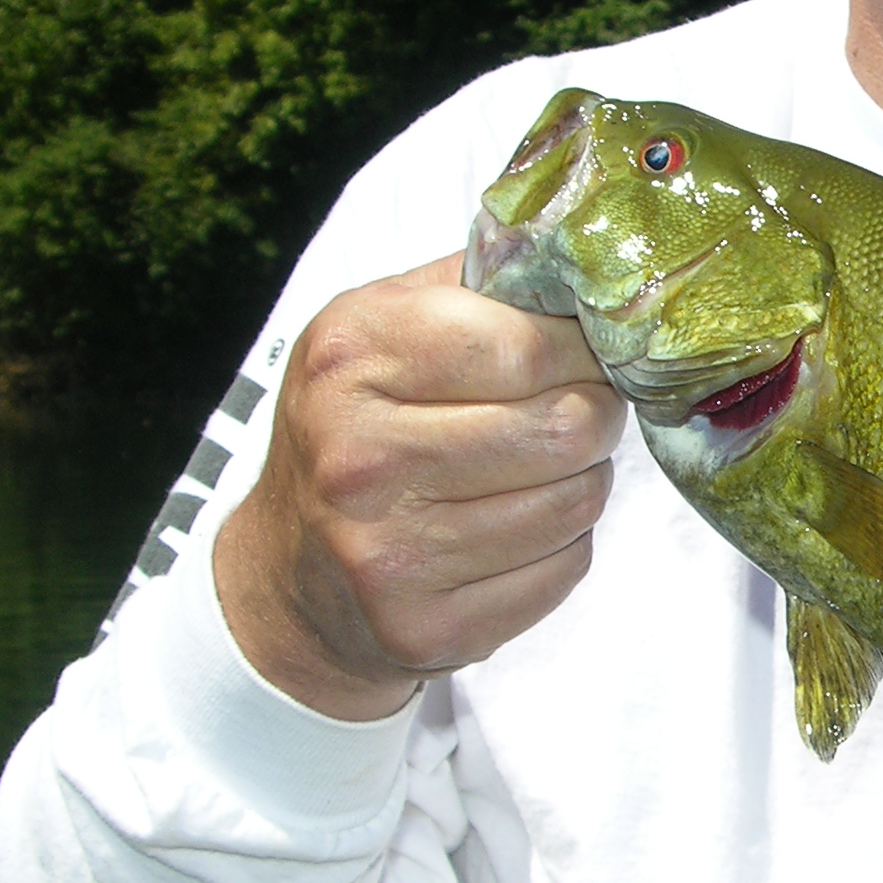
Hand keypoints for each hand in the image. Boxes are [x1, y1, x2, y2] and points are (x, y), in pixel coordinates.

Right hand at [213, 252, 625, 719]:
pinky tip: (513, 529)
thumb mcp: (379, 327)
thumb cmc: (354, 428)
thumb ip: (476, 283)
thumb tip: (589, 253)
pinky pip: (566, 569)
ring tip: (535, 471)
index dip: (578, 347)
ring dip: (580, 481)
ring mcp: (390, 553)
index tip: (578, 351)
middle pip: (567, 426)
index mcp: (351, 358)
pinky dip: (561, 546)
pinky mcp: (429, 628)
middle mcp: (360, 458)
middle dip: (593, 413)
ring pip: (578, 501)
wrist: (289, 578)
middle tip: (573, 411)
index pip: (528, 344)